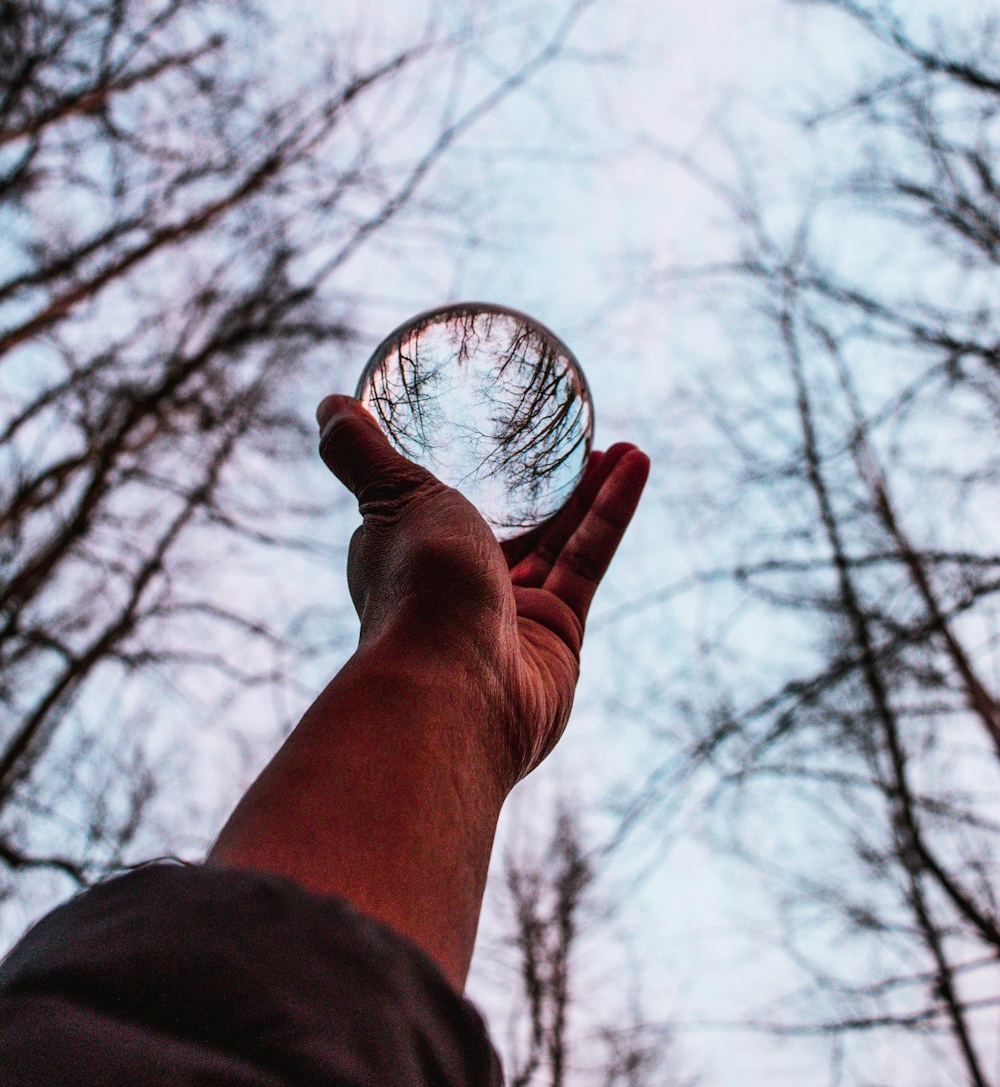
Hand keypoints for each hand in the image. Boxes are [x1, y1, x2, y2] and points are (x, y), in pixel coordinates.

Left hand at [317, 395, 649, 790]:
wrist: (459, 682)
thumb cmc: (416, 585)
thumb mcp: (390, 496)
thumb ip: (362, 452)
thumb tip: (329, 403)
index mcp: (410, 561)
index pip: (437, 513)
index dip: (471, 475)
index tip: (500, 436)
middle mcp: (459, 593)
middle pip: (512, 530)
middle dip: (549, 486)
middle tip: (581, 442)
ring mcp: (510, 619)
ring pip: (558, 544)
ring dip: (592, 492)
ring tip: (626, 447)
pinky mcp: (559, 634)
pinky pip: (588, 561)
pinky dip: (612, 511)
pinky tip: (635, 465)